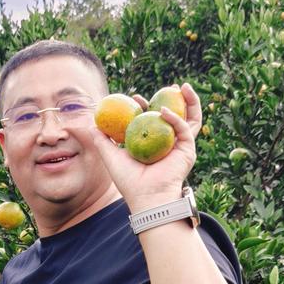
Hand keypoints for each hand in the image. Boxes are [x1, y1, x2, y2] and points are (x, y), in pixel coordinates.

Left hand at [77, 82, 201, 210]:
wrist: (145, 197)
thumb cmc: (129, 181)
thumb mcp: (111, 156)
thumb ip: (102, 141)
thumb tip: (92, 124)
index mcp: (154, 143)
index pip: (153, 119)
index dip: (146, 105)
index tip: (135, 97)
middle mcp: (169, 143)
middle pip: (177, 115)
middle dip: (176, 99)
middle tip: (170, 86)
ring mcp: (180, 146)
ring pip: (191, 119)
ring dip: (190, 102)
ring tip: (184, 87)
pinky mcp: (187, 150)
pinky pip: (184, 129)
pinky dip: (175, 118)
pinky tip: (163, 111)